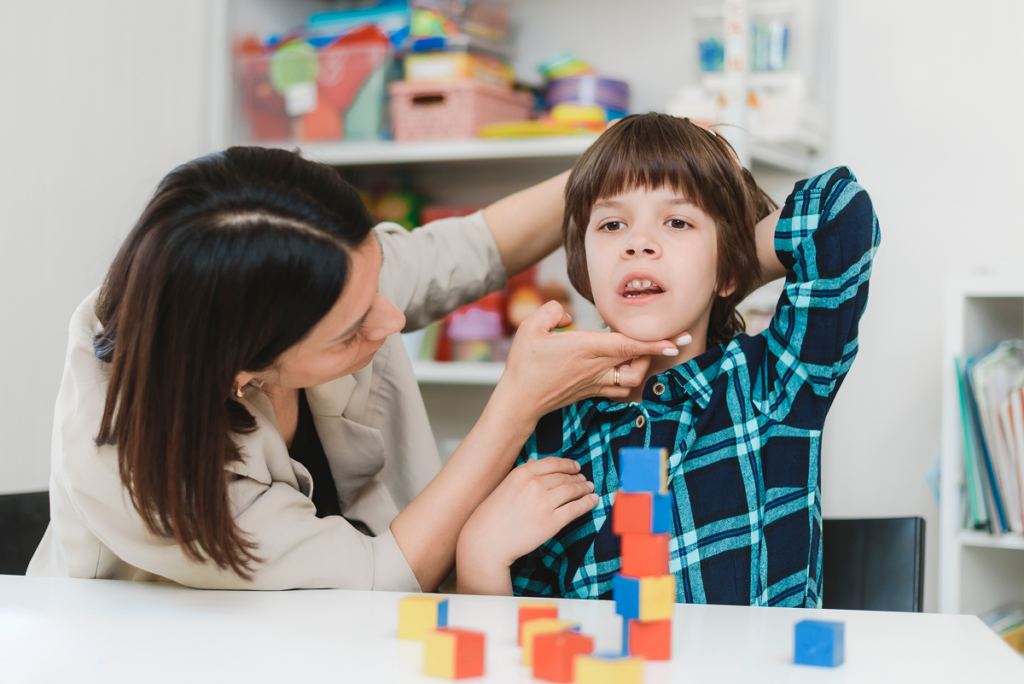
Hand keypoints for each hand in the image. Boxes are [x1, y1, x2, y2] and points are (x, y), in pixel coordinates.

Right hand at [456, 457, 597, 594]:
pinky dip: (587, 503)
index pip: (553, 463)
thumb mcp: (504, 487)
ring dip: (584, 489)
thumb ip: (522, 475)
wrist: (485, 542)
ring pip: (572, 490)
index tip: (576, 467)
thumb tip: (535, 462)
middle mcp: (534, 484)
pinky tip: (593, 501)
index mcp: (522, 473)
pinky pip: (576, 508)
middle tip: (584, 480)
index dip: (568, 464)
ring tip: (590, 489)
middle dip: (577, 478)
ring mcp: (544, 503)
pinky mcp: (552, 522)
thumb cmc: (491, 517)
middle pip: (564, 477)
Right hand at [494, 301, 685, 422]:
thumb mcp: (530, 326)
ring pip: (633, 380)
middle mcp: (595, 368)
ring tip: (639, 352)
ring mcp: (595, 383)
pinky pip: (621, 390)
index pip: (628, 345)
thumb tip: (568, 315)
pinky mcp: (591, 392)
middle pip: (637, 363)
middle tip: (666, 338)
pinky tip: (626, 370)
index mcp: (585, 349)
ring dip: (642, 367)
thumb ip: (552, 311)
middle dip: (657, 351)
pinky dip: (630, 381)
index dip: (654, 343)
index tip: (677, 341)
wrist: (519, 400)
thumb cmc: (524, 364)